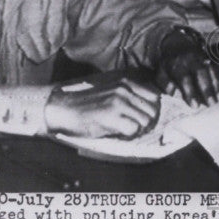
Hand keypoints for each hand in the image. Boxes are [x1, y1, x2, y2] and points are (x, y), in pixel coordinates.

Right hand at [44, 77, 159, 138]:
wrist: (63, 108)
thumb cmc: (86, 104)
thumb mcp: (111, 93)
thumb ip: (130, 97)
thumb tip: (150, 111)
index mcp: (127, 82)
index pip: (155, 97)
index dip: (150, 111)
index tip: (141, 118)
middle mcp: (125, 89)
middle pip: (153, 111)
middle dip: (146, 122)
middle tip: (133, 128)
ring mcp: (119, 101)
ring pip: (146, 121)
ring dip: (137, 129)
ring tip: (124, 130)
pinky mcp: (111, 115)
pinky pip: (133, 129)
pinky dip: (128, 135)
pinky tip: (117, 133)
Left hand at [155, 27, 218, 107]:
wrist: (177, 43)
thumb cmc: (169, 65)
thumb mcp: (161, 73)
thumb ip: (166, 85)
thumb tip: (175, 94)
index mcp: (177, 65)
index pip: (184, 79)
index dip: (190, 93)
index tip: (195, 106)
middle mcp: (191, 58)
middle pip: (201, 73)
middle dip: (208, 89)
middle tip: (213, 103)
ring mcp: (202, 55)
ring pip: (212, 69)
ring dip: (218, 84)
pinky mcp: (210, 55)